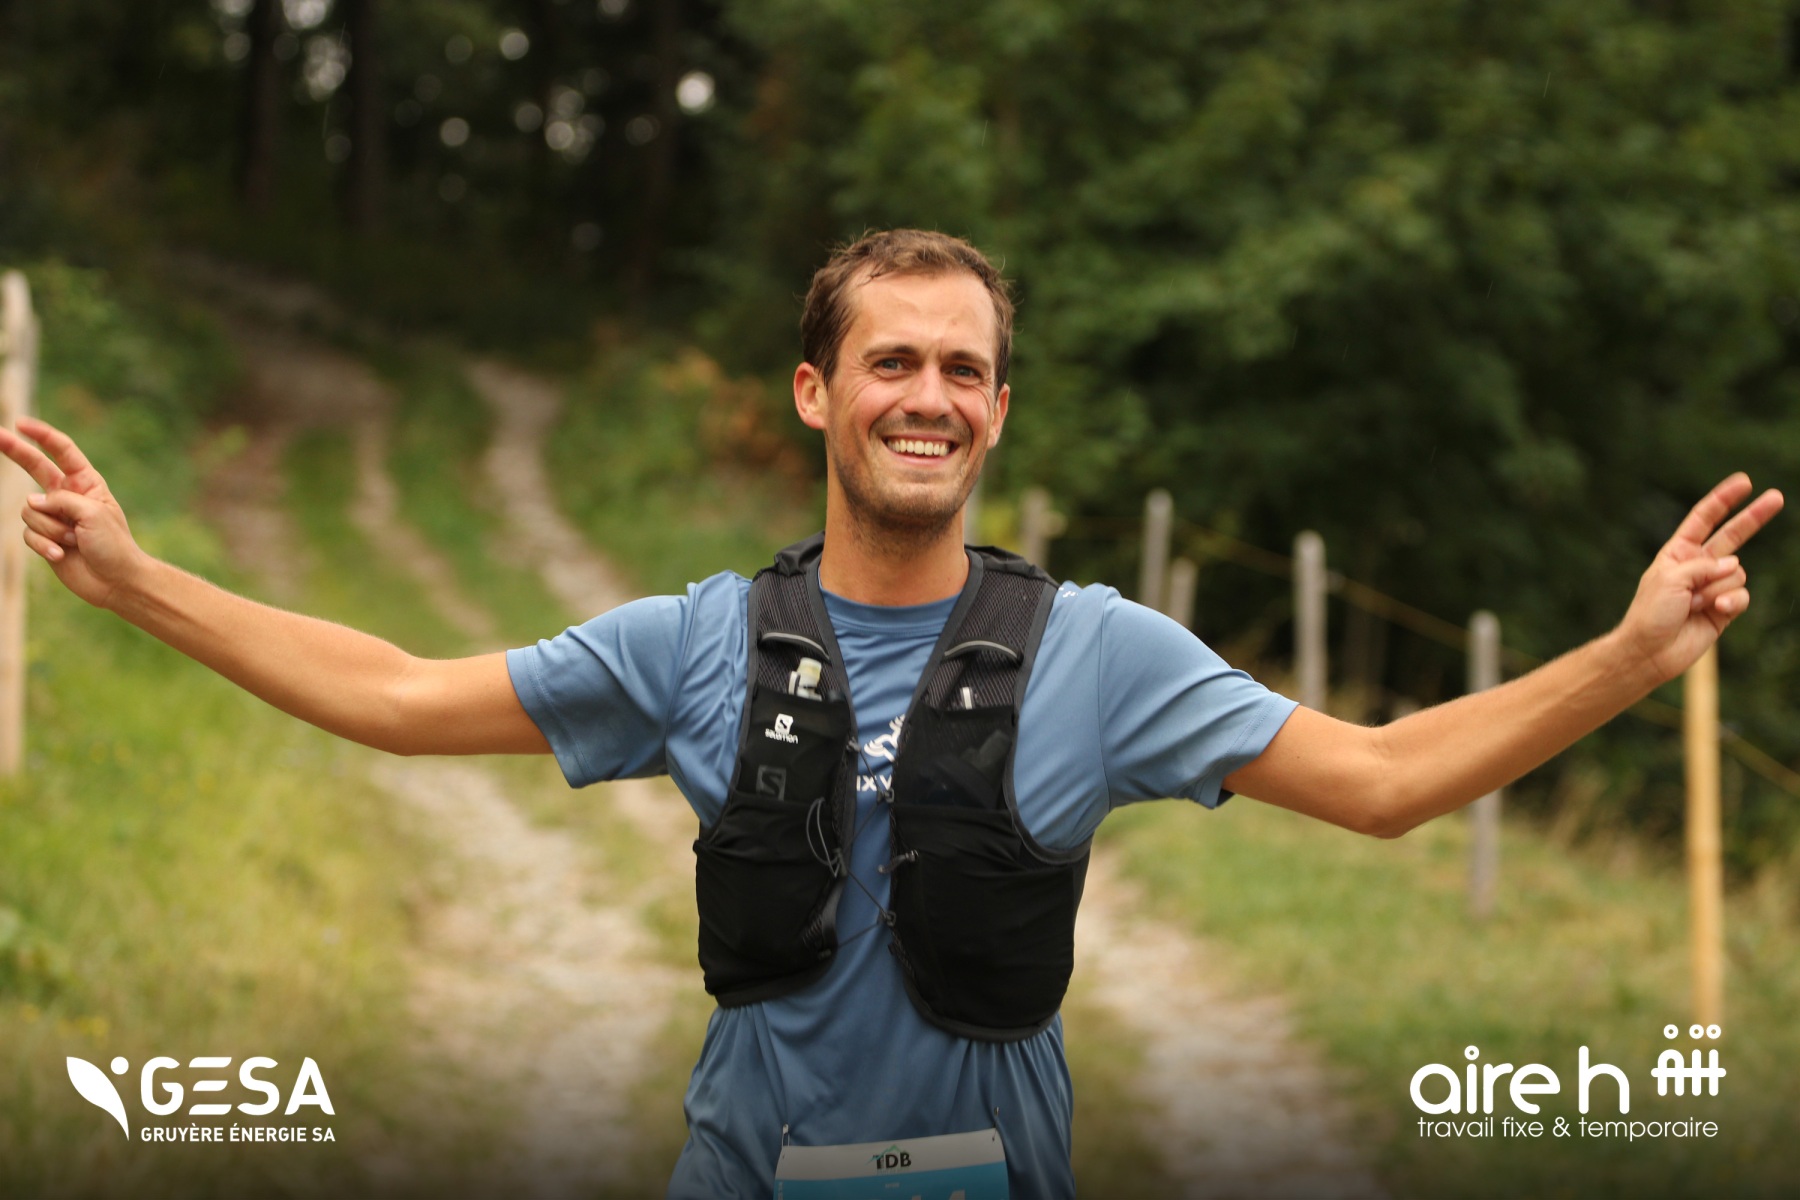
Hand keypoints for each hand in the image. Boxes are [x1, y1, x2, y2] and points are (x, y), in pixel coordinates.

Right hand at [0, 416, 148, 608]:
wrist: (116, 581)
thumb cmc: (114, 545)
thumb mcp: (93, 513)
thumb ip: (61, 500)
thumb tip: (31, 502)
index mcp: (86, 483)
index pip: (63, 452)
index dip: (42, 436)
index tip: (20, 424)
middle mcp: (67, 496)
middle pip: (34, 467)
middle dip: (15, 451)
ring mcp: (54, 516)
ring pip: (29, 510)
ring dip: (50, 528)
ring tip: (73, 541)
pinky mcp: (44, 538)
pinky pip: (29, 534)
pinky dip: (44, 544)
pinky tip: (62, 555)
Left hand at [1617, 473, 1784, 682]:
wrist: (1651, 652)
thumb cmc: (1651, 613)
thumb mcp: (1670, 578)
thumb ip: (1704, 566)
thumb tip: (1735, 566)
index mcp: (1678, 552)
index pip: (1704, 520)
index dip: (1724, 500)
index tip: (1744, 481)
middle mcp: (1698, 566)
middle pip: (1733, 536)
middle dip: (1754, 517)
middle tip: (1777, 497)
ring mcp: (1713, 587)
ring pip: (1736, 573)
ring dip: (1716, 589)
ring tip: (1694, 604)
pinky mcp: (1725, 609)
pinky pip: (1741, 595)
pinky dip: (1729, 603)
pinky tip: (1714, 613)